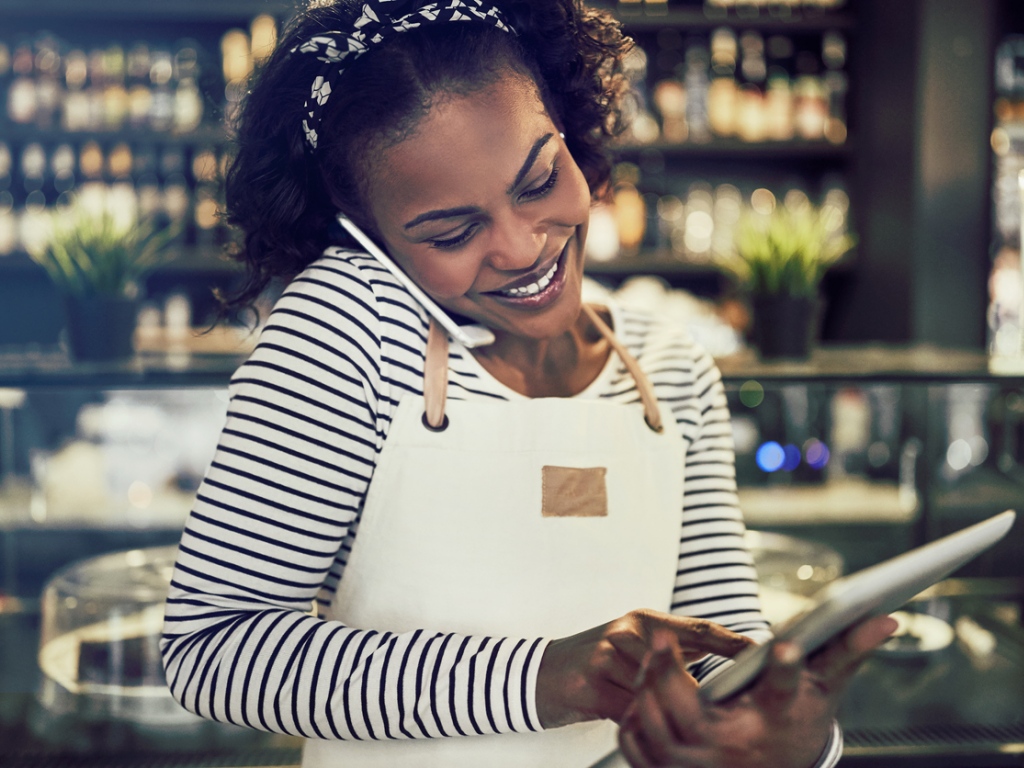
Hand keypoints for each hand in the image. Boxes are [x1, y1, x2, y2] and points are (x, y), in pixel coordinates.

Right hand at [536, 609, 755, 728]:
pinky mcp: (591, 682)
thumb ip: (669, 652)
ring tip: (691, 730)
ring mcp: (607, 656)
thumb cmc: (593, 663)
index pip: (698, 629)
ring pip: (654, 692)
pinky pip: (630, 710)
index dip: (732, 642)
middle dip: (703, 691)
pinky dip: (642, 724)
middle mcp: (627, 632)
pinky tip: (653, 733)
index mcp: (643, 620)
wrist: (539, 674)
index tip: (762, 654)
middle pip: (679, 667)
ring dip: (670, 714)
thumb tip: (719, 659)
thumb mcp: (632, 646)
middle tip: (734, 707)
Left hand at [618, 614, 897, 767]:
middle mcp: (737, 750)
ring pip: (657, 728)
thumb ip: (846, 649)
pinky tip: (640, 698)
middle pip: (692, 712)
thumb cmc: (798, 722)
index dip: (789, 670)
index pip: (785, 694)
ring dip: (647, 692)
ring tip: (649, 661)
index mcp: (777, 722)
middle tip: (661, 638)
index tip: (789, 645)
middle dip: (670, 673)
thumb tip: (886, 616)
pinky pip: (638, 747)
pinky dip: (633, 721)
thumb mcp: (824, 689)